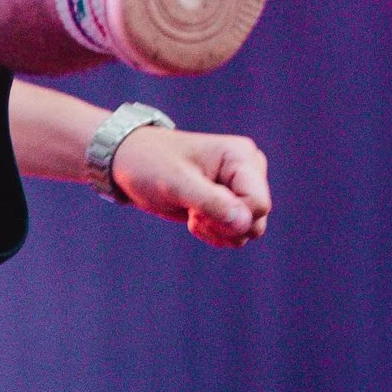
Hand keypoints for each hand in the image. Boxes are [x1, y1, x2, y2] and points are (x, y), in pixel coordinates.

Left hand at [112, 123, 270, 248]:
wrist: (131, 163)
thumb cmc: (151, 164)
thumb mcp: (176, 183)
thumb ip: (211, 202)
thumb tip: (246, 223)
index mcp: (241, 157)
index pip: (259, 204)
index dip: (231, 217)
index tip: (197, 208)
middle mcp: (248, 171)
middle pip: (257, 222)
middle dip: (222, 226)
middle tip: (193, 211)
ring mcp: (241, 188)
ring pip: (248, 231)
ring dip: (217, 231)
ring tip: (192, 212)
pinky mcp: (231, 203)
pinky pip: (236, 233)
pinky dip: (214, 233)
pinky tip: (193, 216)